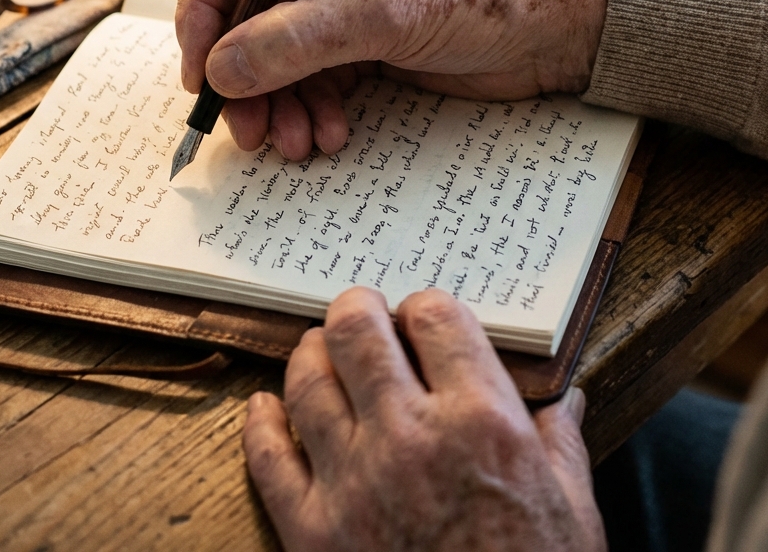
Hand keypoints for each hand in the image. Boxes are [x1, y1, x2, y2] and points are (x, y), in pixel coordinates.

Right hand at [175, 0, 609, 158]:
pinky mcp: (361, 36)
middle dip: (240, 72)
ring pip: (273, 51)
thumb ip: (295, 39)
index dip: (202, 7)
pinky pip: (310, 74)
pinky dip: (309, 107)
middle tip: (243, 125)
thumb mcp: (384, 9)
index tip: (200, 67)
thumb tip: (219, 70)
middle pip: (245, 8)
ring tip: (291, 141)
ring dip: (274, 100)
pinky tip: (326, 133)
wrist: (568, 26)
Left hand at [243, 287, 605, 551]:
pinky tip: (265, 406)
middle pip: (356, 330)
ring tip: (319, 350)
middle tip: (362, 313)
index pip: (435, 318)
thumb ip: (561, 445)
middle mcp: (411, 438)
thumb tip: (565, 400)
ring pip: (306, 381)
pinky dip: (261, 423)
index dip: (426, 306)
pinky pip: (268, 458)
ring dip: (310, 354)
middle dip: (357, 308)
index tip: (423, 317)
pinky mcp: (313, 532)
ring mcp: (354, 483)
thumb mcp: (574, 514)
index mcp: (482, 423)